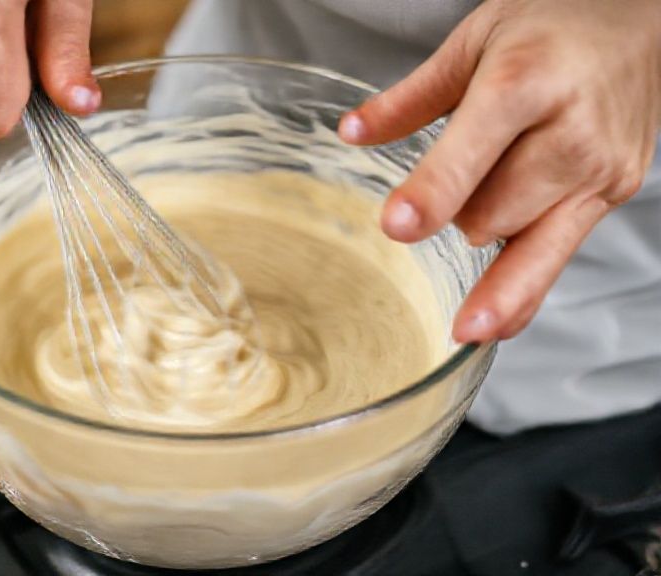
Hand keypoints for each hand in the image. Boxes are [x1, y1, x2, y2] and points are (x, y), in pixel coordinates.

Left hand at [338, 0, 660, 342]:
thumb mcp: (473, 42)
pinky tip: (487, 320)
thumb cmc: (555, 24)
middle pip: (490, 214)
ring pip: (520, 247)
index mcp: (526, 81)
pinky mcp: (615, 196)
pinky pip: (555, 263)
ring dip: (485, 236)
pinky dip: (517, 293)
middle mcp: (572, 133)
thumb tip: (352, 133)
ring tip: (490, 190)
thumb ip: (410, 98)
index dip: (433, 193)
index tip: (398, 227)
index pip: (472, 151)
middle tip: (459, 177)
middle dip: (455, 212)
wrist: (644, 17)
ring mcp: (601, 171)